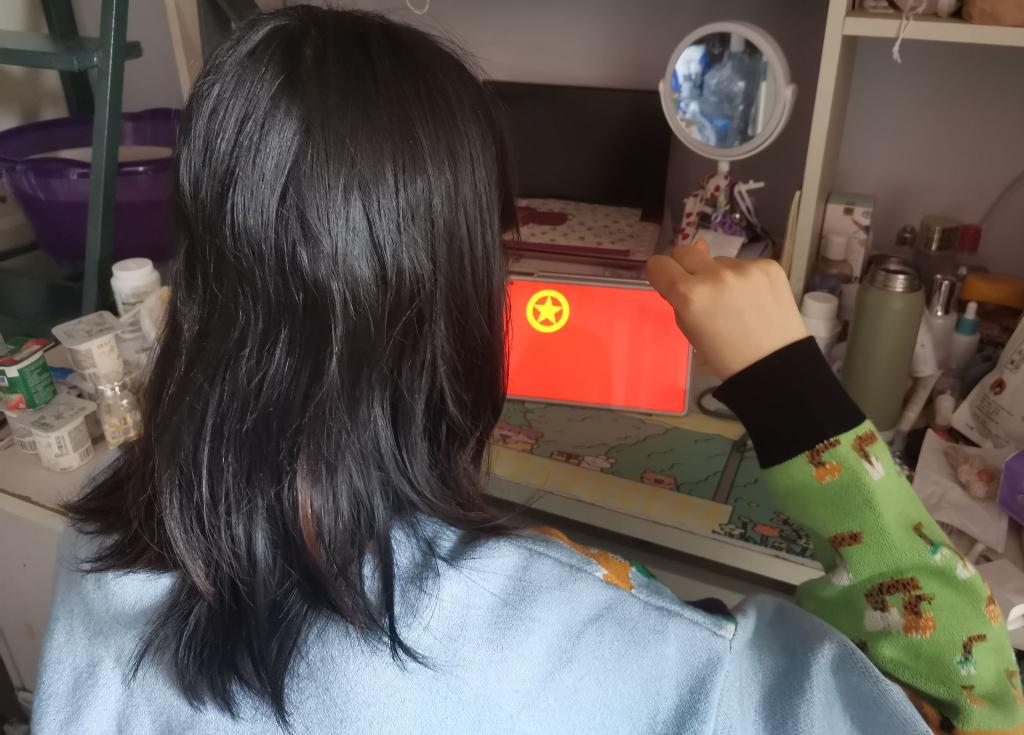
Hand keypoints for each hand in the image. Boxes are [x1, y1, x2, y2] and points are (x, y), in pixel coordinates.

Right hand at [646, 241, 807, 379]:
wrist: (776, 364)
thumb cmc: (726, 357)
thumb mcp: (691, 333)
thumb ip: (681, 301)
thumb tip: (683, 274)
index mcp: (689, 296)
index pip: (658, 264)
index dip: (661, 274)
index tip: (668, 282)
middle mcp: (714, 275)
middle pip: (685, 250)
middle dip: (686, 267)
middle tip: (699, 288)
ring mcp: (744, 268)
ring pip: (718, 261)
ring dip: (719, 275)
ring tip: (736, 302)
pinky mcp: (768, 266)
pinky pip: (744, 264)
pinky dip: (744, 279)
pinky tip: (755, 300)